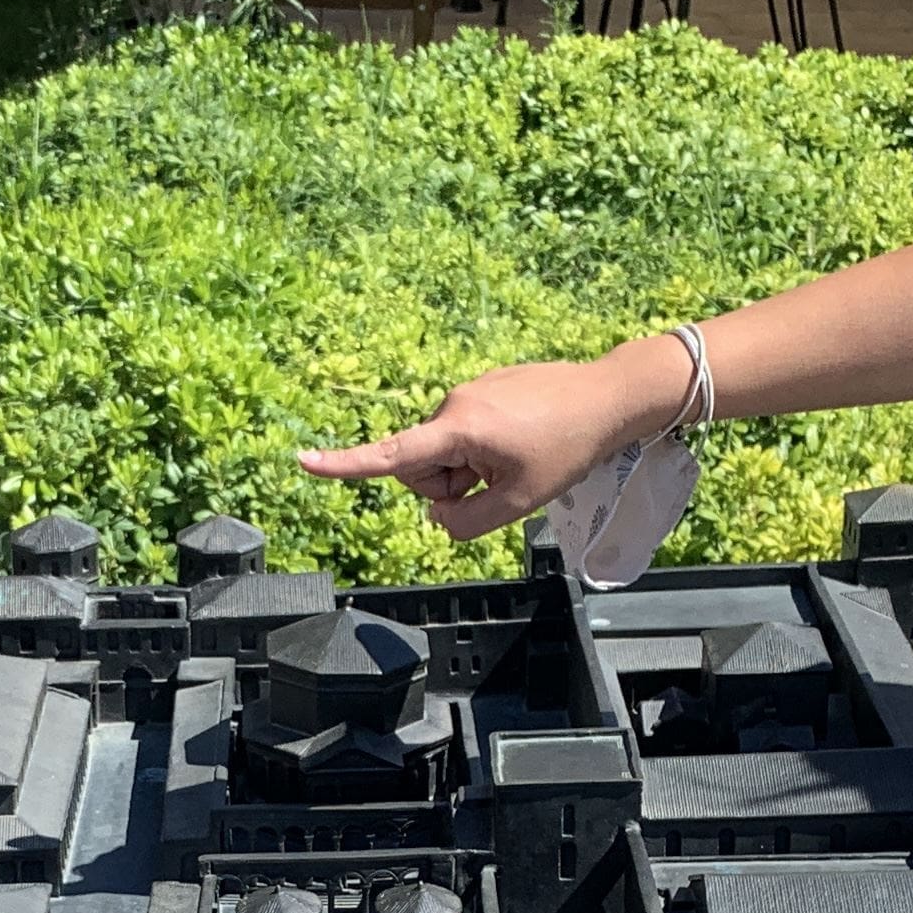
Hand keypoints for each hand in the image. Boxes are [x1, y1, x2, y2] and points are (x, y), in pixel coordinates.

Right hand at [299, 345, 676, 540]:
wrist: (609, 397)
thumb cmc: (569, 448)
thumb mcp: (520, 502)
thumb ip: (468, 523)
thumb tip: (440, 518)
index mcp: (458, 429)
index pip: (392, 456)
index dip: (346, 465)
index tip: (304, 461)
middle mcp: (453, 404)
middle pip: (422, 466)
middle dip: (450, 484)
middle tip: (499, 482)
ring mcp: (468, 393)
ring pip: (445, 452)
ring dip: (470, 468)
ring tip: (515, 459)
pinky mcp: (483, 389)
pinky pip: (465, 433)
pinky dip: (484, 448)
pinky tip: (522, 441)